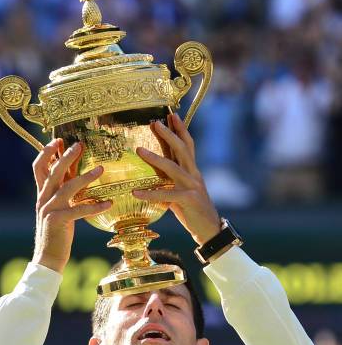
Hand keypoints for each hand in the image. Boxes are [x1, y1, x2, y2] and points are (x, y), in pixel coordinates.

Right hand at [32, 139, 111, 273]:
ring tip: (101, 169)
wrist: (48, 257)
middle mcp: (43, 199)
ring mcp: (49, 209)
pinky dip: (94, 206)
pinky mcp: (58, 221)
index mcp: (42, 194)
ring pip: (67, 188)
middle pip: (53, 171)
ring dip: (85, 177)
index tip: (58, 140)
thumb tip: (73, 176)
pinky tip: (109, 203)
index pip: (39, 167)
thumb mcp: (58, 209)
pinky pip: (79, 210)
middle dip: (66, 156)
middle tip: (80, 145)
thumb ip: (63, 193)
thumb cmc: (57, 232)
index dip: (46, 152)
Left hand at [133, 113, 220, 246]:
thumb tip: (155, 168)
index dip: (181, 129)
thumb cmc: (192, 210)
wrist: (209, 230)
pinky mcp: (188, 200)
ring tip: (139, 150)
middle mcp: (194, 175)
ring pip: (173, 167)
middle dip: (169, 134)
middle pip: (182, 149)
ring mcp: (192, 186)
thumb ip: (171, 178)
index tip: (171, 114)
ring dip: (155, 158)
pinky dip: (151, 193)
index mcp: (193, 171)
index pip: (187, 145)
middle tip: (155, 122)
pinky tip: (136, 192)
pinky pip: (166, 194)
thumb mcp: (181, 190)